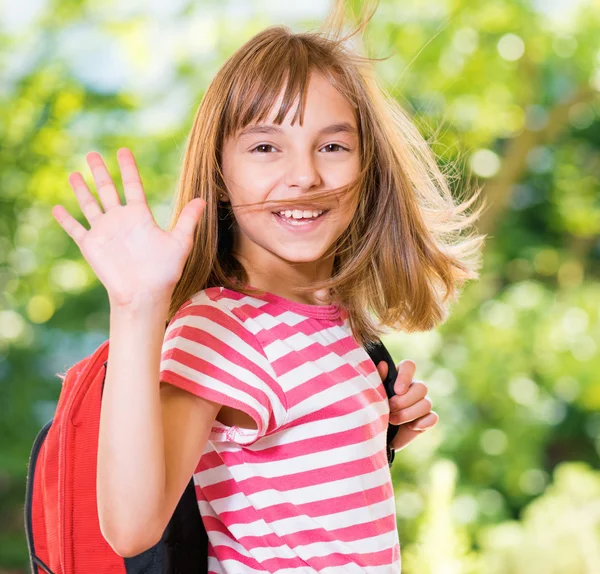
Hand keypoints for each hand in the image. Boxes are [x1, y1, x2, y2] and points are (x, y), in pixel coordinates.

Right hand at [52, 148, 205, 306]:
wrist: (145, 295)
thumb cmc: (165, 271)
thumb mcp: (180, 243)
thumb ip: (187, 220)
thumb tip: (203, 200)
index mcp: (140, 216)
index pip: (133, 185)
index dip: (127, 168)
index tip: (123, 151)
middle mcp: (120, 220)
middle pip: (107, 189)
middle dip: (99, 172)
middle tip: (92, 153)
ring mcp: (104, 232)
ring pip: (90, 205)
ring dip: (81, 189)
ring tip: (73, 173)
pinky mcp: (91, 246)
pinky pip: (75, 229)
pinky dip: (65, 219)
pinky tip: (56, 208)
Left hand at [376, 359, 438, 451]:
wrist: (374, 435)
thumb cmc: (372, 410)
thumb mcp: (372, 394)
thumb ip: (378, 379)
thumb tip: (383, 364)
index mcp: (399, 377)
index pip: (409, 366)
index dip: (406, 376)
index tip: (397, 390)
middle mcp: (413, 388)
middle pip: (422, 387)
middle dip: (405, 400)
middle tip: (390, 408)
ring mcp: (422, 404)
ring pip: (427, 403)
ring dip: (409, 413)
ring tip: (392, 420)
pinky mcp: (426, 420)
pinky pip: (433, 418)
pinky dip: (423, 423)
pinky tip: (410, 427)